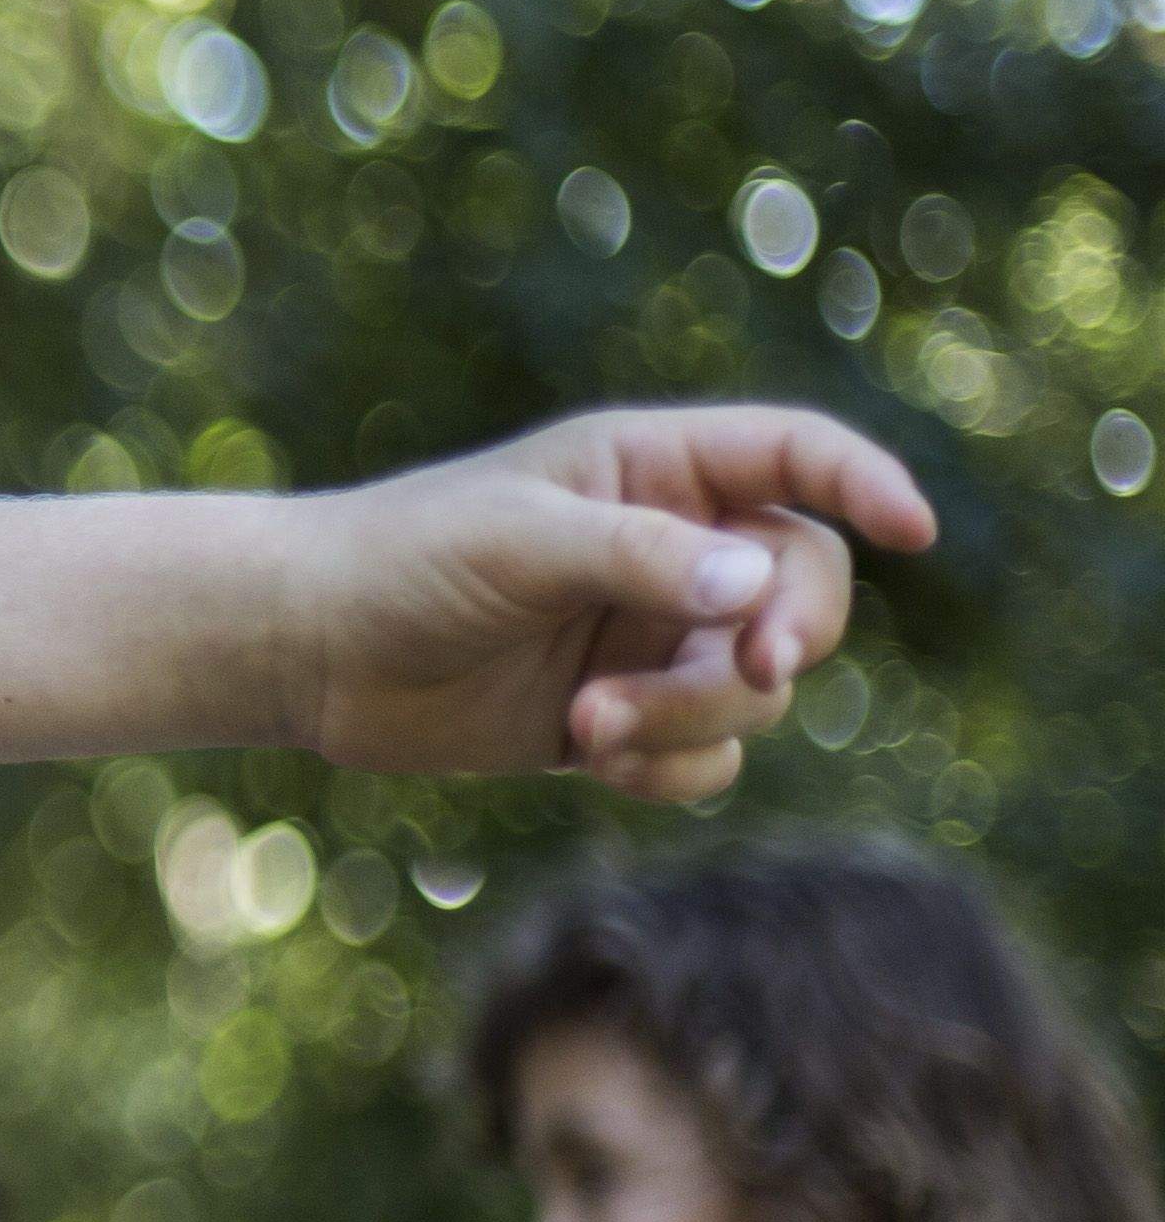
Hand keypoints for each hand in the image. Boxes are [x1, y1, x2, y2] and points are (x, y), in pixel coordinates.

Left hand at [293, 408, 931, 803]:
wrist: (306, 649)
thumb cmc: (400, 561)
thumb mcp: (518, 542)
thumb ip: (639, 558)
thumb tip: (757, 590)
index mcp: (653, 468)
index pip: (795, 458)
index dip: (865, 484)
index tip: (915, 531)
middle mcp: (669, 548)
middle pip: (804, 590)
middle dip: (786, 635)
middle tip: (753, 663)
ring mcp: (649, 636)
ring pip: (757, 684)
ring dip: (695, 710)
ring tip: (589, 722)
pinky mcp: (620, 715)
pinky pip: (709, 752)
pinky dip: (673, 763)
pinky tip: (593, 755)